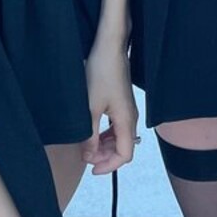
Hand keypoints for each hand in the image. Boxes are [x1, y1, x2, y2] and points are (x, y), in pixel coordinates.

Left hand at [82, 38, 138, 174]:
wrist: (109, 47)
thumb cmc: (101, 73)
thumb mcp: (90, 108)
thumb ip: (90, 135)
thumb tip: (89, 156)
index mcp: (126, 120)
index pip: (124, 155)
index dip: (109, 166)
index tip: (92, 169)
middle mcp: (131, 118)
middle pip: (123, 148)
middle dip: (105, 157)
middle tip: (86, 157)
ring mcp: (127, 110)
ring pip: (120, 138)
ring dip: (105, 146)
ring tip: (87, 147)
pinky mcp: (122, 104)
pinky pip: (118, 127)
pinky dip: (106, 135)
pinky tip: (94, 133)